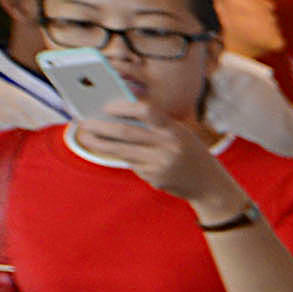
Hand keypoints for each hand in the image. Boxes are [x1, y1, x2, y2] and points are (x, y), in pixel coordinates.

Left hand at [71, 101, 233, 214]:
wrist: (209, 184)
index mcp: (174, 129)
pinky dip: (125, 158)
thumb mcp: (178, 134)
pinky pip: (132, 164)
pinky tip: (125, 155)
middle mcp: (168, 146)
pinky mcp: (154, 177)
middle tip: (82, 122)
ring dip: (99, 143)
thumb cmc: (188, 151)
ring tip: (86, 137)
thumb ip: (153, 126)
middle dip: (100, 127)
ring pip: (121, 151)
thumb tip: (114, 117)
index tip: (106, 107)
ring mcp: (160, 163)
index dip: (123, 107)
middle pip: (125, 133)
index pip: (146, 111)